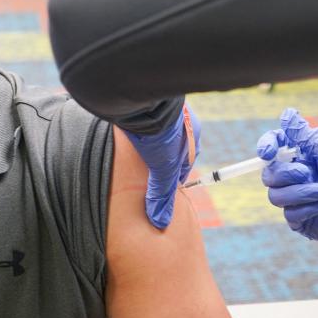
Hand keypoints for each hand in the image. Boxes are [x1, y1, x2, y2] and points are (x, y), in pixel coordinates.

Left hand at [125, 105, 201, 228]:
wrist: (144, 96)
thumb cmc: (161, 131)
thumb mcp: (163, 167)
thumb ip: (162, 193)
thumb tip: (160, 221)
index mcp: (192, 135)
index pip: (185, 161)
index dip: (172, 175)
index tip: (159, 183)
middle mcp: (181, 120)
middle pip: (170, 146)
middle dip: (158, 158)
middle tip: (143, 168)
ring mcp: (165, 108)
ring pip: (157, 131)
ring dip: (147, 141)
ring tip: (131, 151)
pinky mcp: (146, 99)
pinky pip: (143, 117)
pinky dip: (136, 125)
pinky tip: (125, 131)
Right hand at [257, 108, 317, 262]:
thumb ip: (307, 136)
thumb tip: (286, 113)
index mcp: (306, 158)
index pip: (275, 149)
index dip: (266, 147)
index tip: (268, 152)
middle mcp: (299, 179)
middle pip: (270, 174)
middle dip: (285, 173)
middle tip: (309, 173)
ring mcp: (300, 201)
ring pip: (275, 196)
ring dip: (298, 193)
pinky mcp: (304, 222)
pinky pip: (290, 215)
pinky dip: (307, 209)